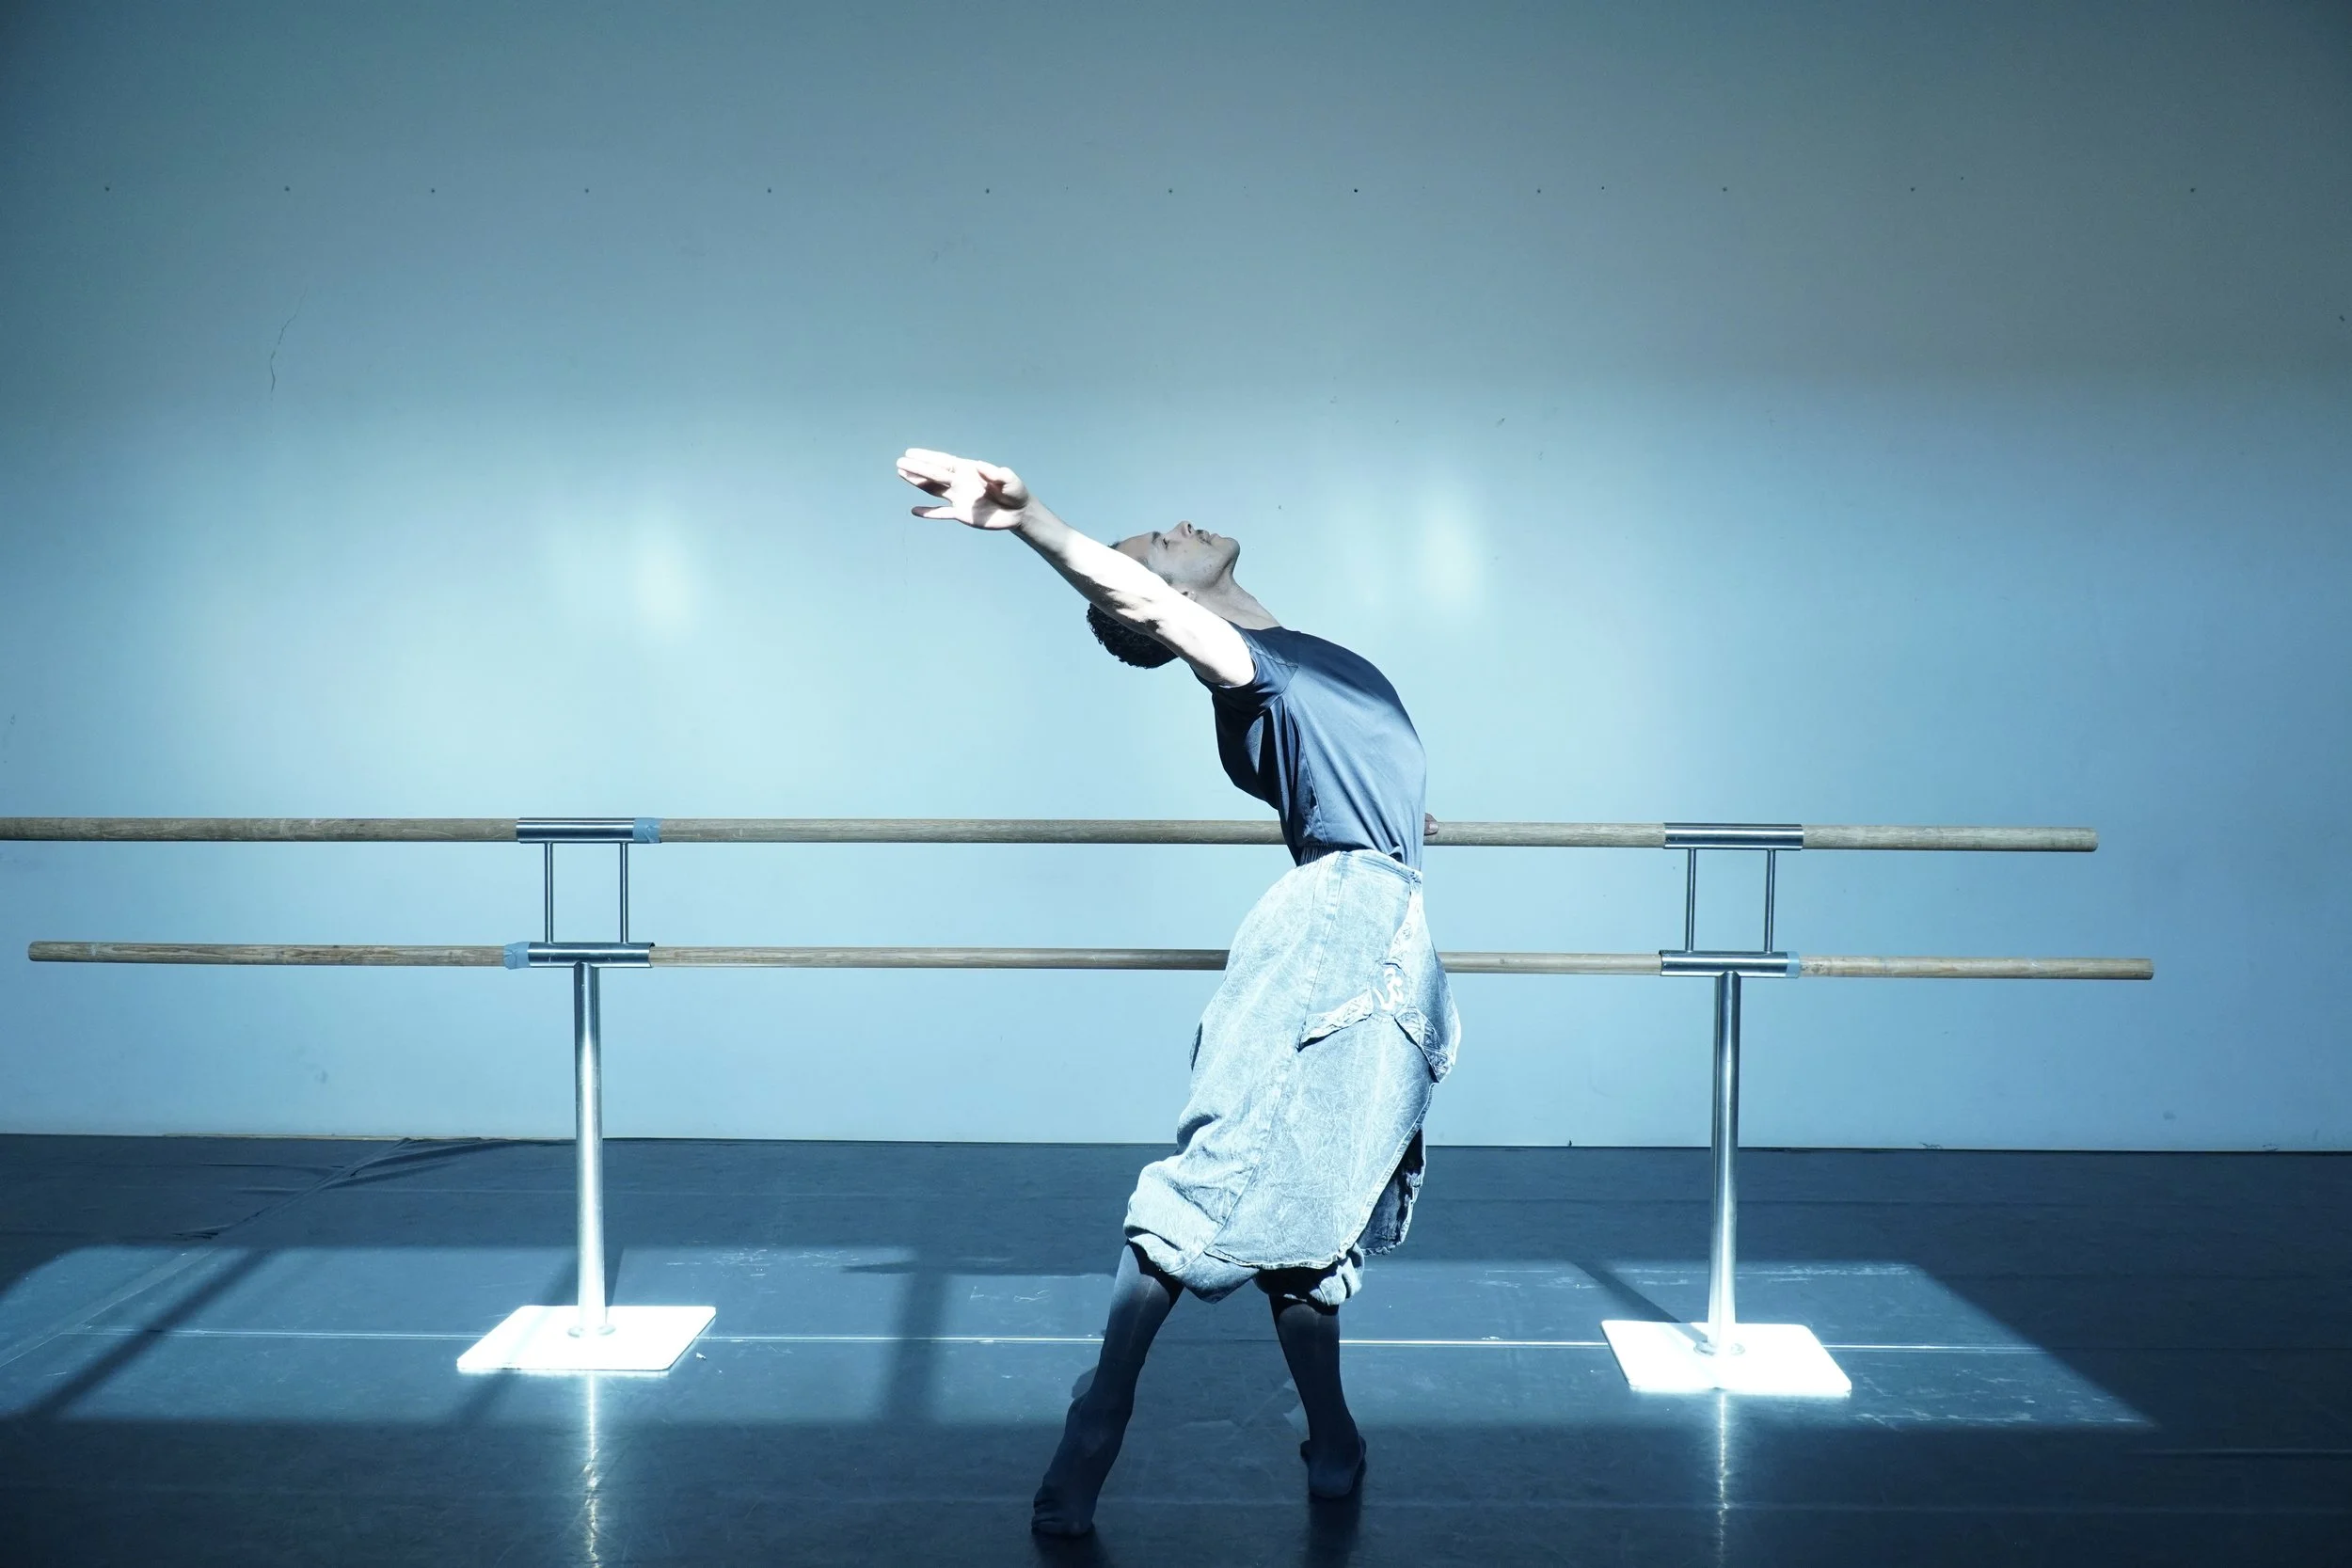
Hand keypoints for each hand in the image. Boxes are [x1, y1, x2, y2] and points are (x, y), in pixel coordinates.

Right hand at [896, 448, 1031, 529]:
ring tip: (901, 474)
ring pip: (934, 490)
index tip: (912, 453)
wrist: (1018, 512)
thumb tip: (979, 466)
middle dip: (918, 468)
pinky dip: (929, 513)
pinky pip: (942, 513)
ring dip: (918, 483)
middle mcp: (960, 482)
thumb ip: (995, 474)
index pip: (944, 463)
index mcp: (968, 471)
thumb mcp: (1009, 481)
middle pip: (935, 474)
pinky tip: (915, 512)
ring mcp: (959, 498)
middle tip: (900, 463)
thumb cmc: (1015, 491)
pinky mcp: (961, 514)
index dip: (928, 457)